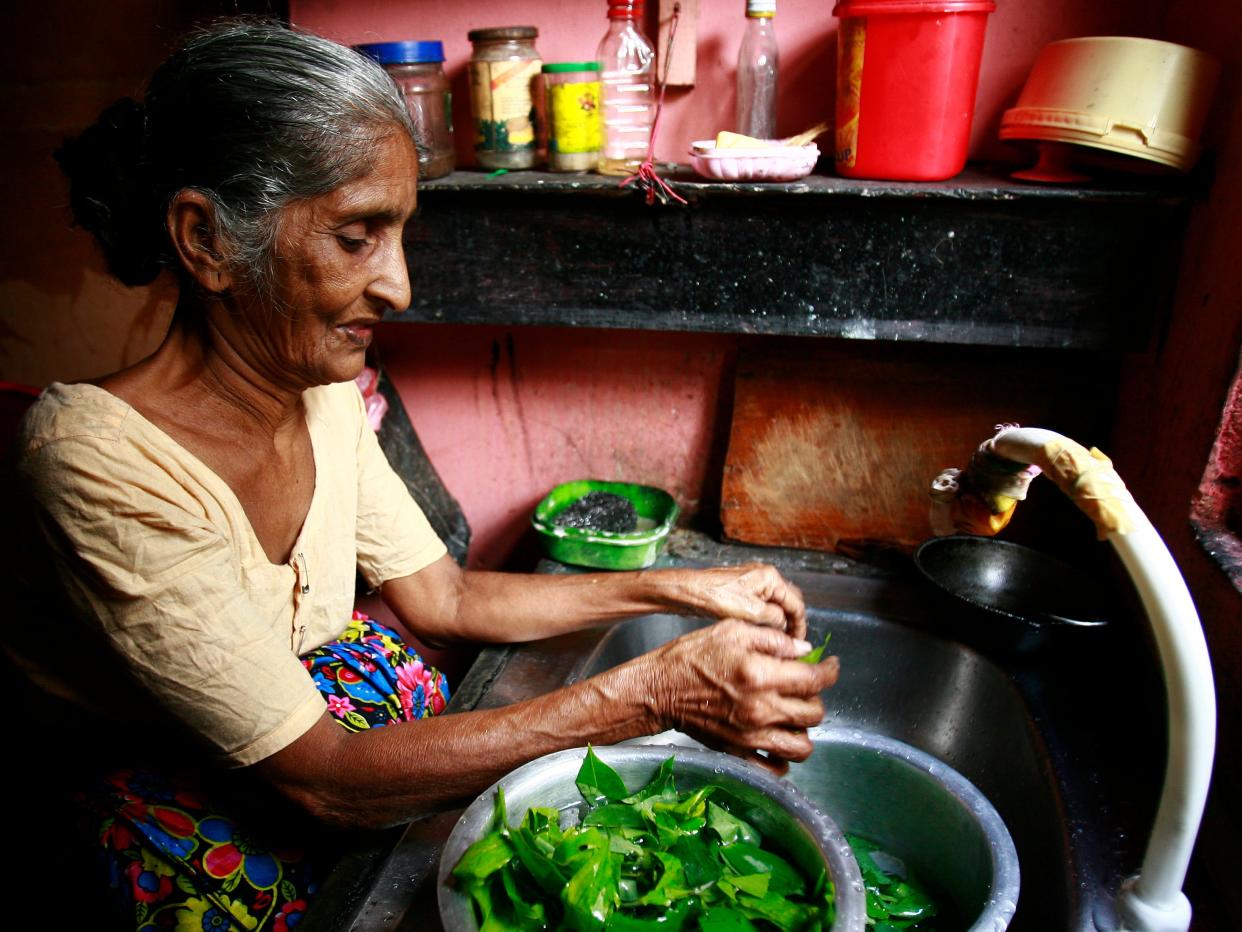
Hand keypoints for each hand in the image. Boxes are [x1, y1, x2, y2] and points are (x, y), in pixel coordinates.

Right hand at [638, 619, 838, 774]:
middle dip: (816, 699)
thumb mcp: (731, 631)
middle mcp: (761, 709)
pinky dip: (783, 759)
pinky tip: (778, 741)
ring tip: (794, 717)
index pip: (815, 680)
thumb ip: (773, 640)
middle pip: (814, 714)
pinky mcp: (739, 753)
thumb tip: (805, 651)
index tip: (830, 667)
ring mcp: (751, 735)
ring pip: (802, 747)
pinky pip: (775, 769)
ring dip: (805, 732)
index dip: (830, 672)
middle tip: (804, 689)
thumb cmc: (692, 656)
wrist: (660, 689)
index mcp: (761, 675)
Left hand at [660, 563, 806, 639]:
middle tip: (790, 643)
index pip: (796, 604)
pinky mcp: (743, 589)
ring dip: (779, 621)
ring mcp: (754, 581)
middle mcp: (765, 576)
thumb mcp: (751, 612)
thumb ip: (774, 618)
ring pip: (775, 604)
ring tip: (778, 640)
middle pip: (788, 601)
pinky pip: (762, 604)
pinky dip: (767, 617)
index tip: (799, 643)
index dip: (800, 625)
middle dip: (792, 622)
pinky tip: (763, 630)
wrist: (689, 591)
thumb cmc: (717, 597)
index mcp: (771, 578)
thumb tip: (785, 625)